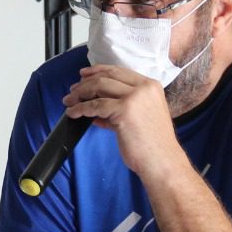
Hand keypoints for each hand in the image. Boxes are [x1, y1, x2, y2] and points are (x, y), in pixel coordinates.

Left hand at [62, 65, 184, 181]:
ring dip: (80, 93)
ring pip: (99, 86)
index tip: (84, 74)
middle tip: (73, 90)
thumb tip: (97, 107)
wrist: (162, 161)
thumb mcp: (141, 117)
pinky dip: (81, 108)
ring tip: (69, 101)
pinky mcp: (124, 110)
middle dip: (86, 82)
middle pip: (107, 76)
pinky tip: (73, 113)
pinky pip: (95, 105)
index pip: (119, 71)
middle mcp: (144, 88)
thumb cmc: (153, 145)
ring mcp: (135, 97)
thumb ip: (121, 108)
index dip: (99, 70)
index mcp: (151, 86)